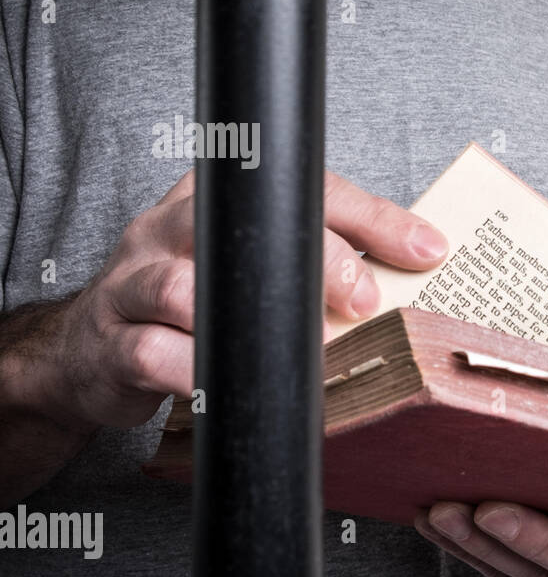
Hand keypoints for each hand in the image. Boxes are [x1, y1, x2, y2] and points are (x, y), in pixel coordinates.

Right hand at [29, 168, 447, 430]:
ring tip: (311, 352)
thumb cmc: (191, 307)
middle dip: (318, 262)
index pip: (306, 190)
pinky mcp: (112, 344)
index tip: (428, 251)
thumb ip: (324, 263)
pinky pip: (152, 354)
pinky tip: (237, 387)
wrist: (90, 352)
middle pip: (244, 230)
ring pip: (181, 288)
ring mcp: (131, 284)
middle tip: (367, 304)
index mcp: (218, 200)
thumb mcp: (255, 271)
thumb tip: (419, 267)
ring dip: (250, 323)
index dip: (373, 219)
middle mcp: (168, 229)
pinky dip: (197, 373)